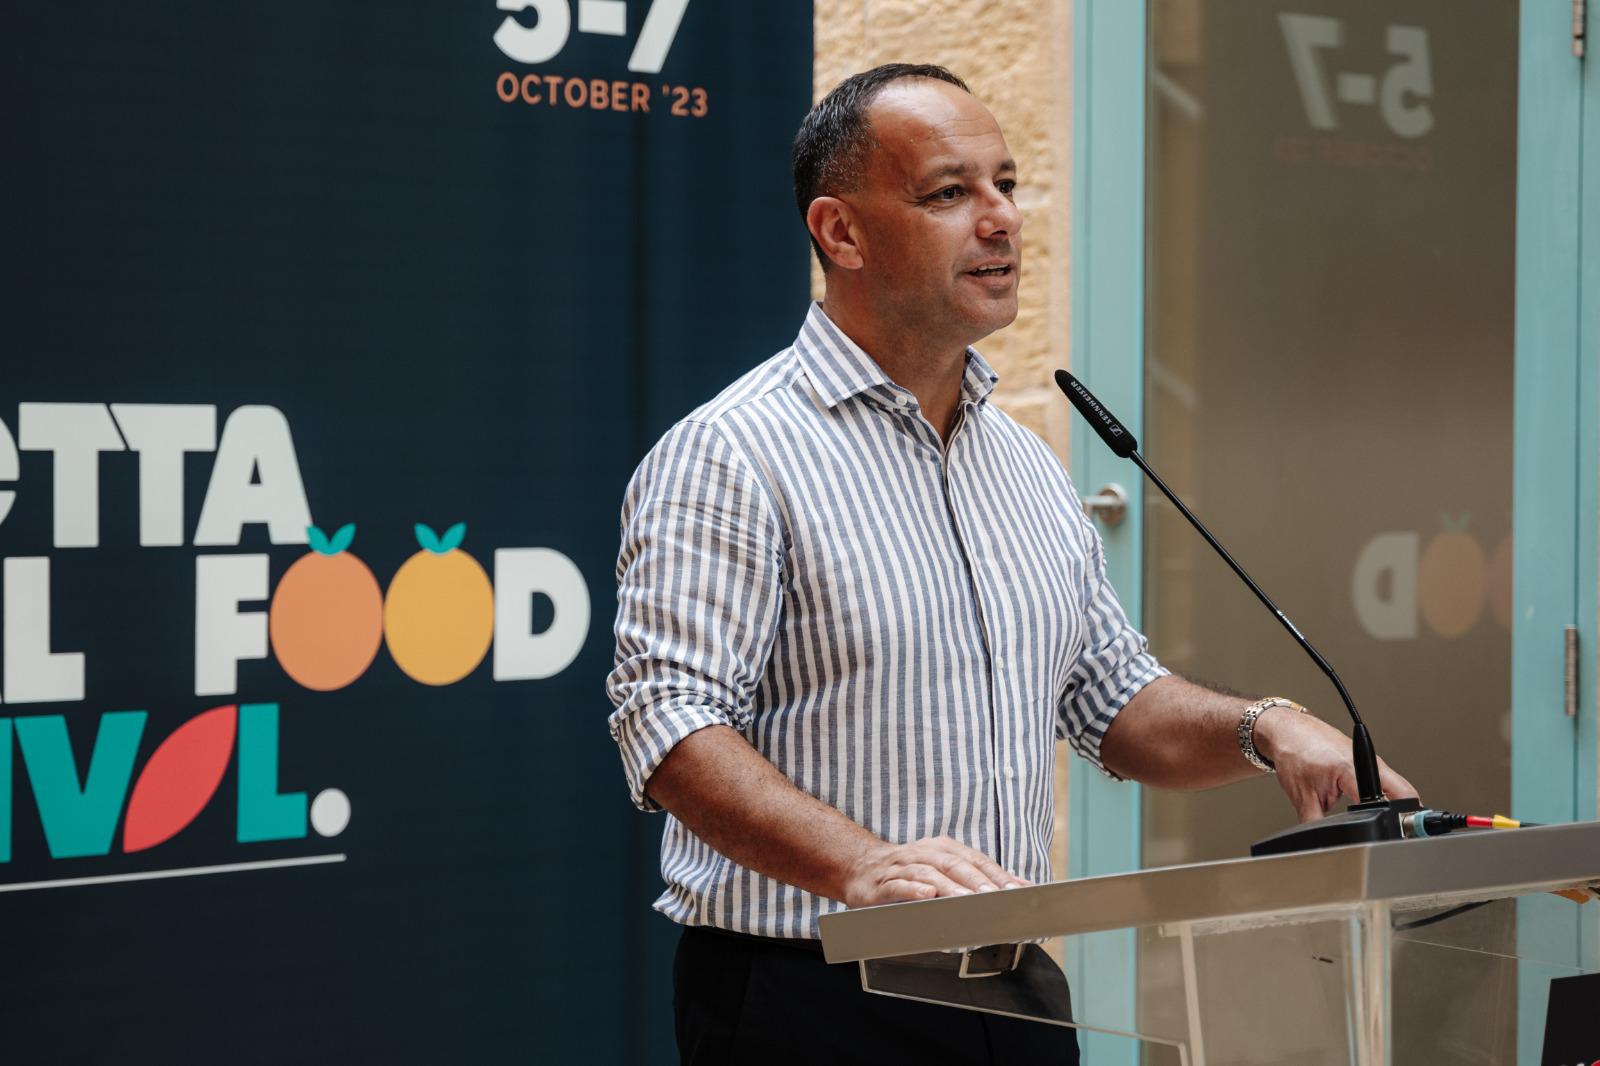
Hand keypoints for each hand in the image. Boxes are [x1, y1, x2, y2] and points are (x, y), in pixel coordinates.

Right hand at [838, 835, 1028, 906]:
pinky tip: (927, 895)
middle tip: (995, 896)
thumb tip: (1020, 886)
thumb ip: (978, 879)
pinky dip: (914, 889)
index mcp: (942, 849)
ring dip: (949, 887)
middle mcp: (924, 853)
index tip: (1016, 890)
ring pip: (929, 874)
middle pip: (954, 864)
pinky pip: (900, 885)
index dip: (996, 874)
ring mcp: (902, 867)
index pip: (975, 860)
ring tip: (967, 900)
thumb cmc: (909, 873)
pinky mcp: (882, 884)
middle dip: (976, 880)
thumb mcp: (943, 871)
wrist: (860, 868)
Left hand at [1254, 708, 1418, 822]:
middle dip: (1404, 812)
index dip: (1389, 819)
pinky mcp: (1366, 760)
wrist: (1288, 730)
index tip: (1390, 831)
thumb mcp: (1301, 795)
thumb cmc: (1293, 753)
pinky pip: (1384, 779)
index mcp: (1350, 768)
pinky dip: (1382, 792)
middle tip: (1398, 829)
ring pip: (1396, 785)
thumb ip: (1314, 822)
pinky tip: (1372, 802)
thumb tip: (1323, 841)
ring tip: (1385, 818)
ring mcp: (1369, 759)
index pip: (1383, 799)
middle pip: (1403, 791)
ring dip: (1393, 801)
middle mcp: (1366, 761)